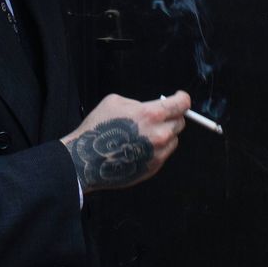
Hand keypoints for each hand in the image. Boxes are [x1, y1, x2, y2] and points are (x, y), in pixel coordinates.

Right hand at [59, 91, 189, 193]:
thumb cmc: (97, 130)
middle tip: (156, 117)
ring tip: (144, 134)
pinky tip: (139, 147)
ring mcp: (158, 154)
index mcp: (152, 115)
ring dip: (165, 134)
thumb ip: (139, 103)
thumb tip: (150, 107)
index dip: (181, 98)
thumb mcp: (115, 101)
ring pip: (173, 139)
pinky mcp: (154, 168)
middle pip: (180, 122)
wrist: (86, 160)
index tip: (179, 98)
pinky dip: (156, 148)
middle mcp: (159, 135)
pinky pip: (164, 154)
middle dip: (171, 117)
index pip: (182, 104)